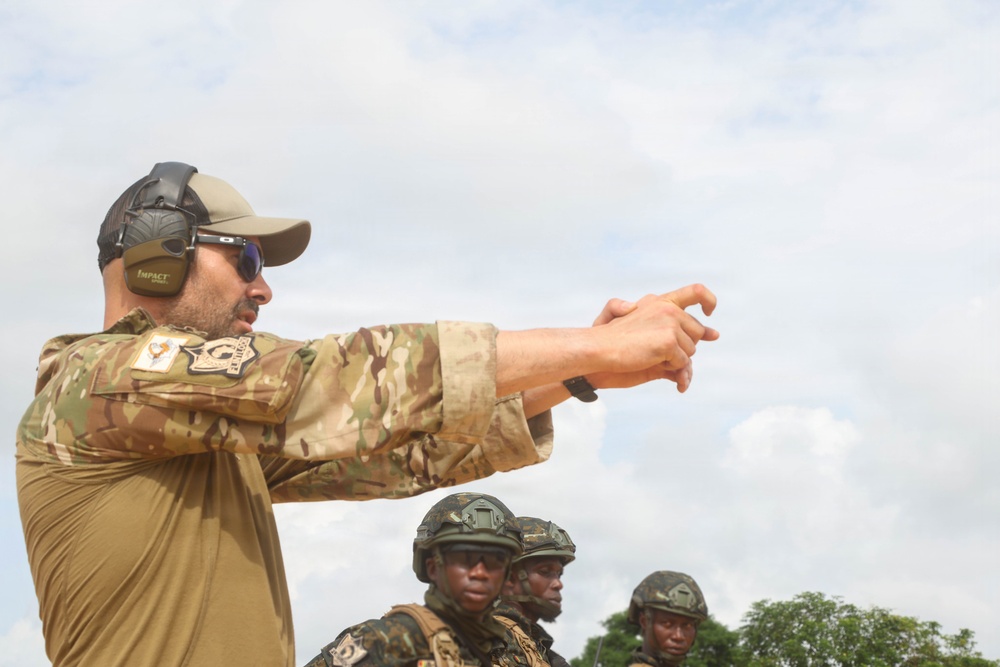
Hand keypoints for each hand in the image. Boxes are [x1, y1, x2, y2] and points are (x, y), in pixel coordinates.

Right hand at [588, 284, 717, 392]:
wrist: (598, 349)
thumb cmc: (614, 341)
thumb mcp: (644, 326)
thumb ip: (677, 326)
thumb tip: (715, 334)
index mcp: (660, 301)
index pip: (696, 291)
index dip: (709, 301)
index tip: (709, 313)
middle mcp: (668, 308)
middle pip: (697, 331)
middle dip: (683, 346)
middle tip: (658, 351)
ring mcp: (669, 323)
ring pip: (691, 350)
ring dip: (675, 359)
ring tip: (651, 356)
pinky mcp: (668, 341)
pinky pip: (682, 362)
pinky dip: (671, 368)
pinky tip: (651, 363)